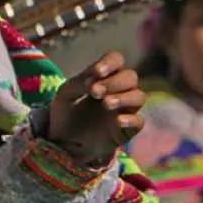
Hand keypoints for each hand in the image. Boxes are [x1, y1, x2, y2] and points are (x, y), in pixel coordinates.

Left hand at [44, 51, 145, 166]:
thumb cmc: (65, 113)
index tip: (96, 73)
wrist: (63, 143)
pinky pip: (139, 121)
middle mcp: (118, 90)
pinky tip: (117, 121)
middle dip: (114, 82)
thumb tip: (95, 77)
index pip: (116, 60)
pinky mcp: (127, 129)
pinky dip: (130, 119)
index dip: (110, 63)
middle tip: (95, 92)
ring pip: (139, 96)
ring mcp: (125, 109)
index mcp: (104, 76)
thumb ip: (80, 82)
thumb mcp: (66, 94)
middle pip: (130, 76)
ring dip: (123, 97)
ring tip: (105, 103)